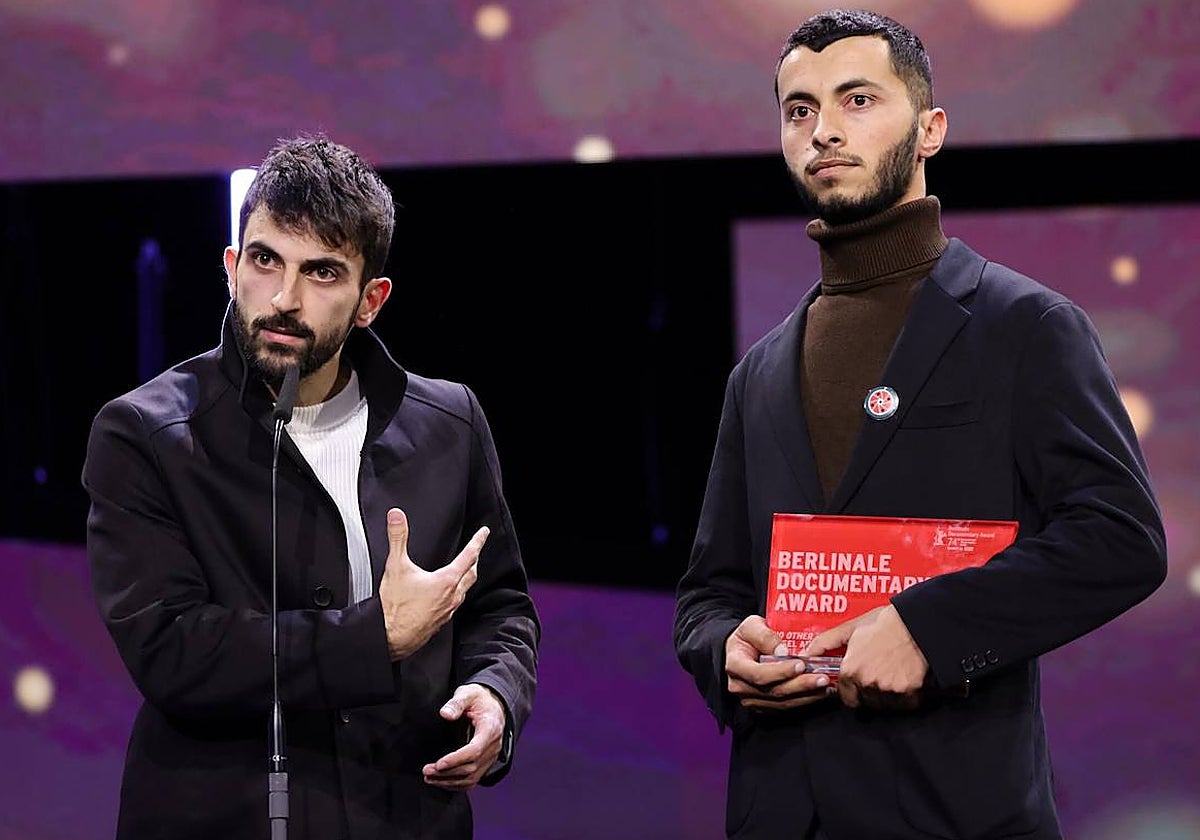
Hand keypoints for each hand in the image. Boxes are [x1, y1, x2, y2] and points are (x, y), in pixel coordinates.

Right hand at [378, 508, 485, 660]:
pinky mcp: (439, 622)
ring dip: (466, 578)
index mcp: (446, 581)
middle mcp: (452, 596)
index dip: (478, 541)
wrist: (389, 638)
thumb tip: (396, 517)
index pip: (469, 555)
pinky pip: (454, 605)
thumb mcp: (395, 566)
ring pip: (464, 591)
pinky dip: (455, 595)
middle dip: (475, 560)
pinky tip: (446, 596)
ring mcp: (447, 611)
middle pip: (471, 574)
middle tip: (476, 551)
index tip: (484, 533)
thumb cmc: (394, 607)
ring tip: (464, 572)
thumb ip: (397, 538)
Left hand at [423, 684, 506, 790]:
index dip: (456, 759)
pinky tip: (441, 782)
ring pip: (471, 778)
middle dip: (447, 773)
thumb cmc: (480, 699)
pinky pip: (472, 779)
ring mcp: (491, 757)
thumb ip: (456, 703)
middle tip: (426, 771)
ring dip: (449, 781)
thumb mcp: (469, 693)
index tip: (438, 764)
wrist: (494, 705)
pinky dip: (456, 784)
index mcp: (491, 729)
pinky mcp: (485, 763)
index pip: (475, 750)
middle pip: (471, 768)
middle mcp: (493, 746)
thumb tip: (445, 714)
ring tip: (429, 778)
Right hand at [725, 615, 834, 711]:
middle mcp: (740, 687)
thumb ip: (764, 636)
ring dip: (807, 696)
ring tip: (827, 686)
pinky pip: (785, 706)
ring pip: (782, 703)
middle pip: (774, 692)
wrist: (741, 651)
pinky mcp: (763, 706)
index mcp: (735, 666)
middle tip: (822, 678)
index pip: (759, 674)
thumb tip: (782, 651)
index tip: (801, 664)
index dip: (780, 672)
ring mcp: (751, 699)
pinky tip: (820, 692)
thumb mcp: (751, 626)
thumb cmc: (747, 636)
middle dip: (801, 685)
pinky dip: (804, 700)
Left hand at [806, 605, 927, 710]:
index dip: (853, 690)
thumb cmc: (885, 623)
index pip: (847, 698)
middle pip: (866, 702)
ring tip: (893, 670)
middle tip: (880, 671)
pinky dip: (907, 694)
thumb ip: (826, 642)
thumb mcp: (851, 628)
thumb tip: (807, 653)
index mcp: (851, 670)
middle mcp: (867, 683)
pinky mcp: (909, 694)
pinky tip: (906, 675)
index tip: (860, 682)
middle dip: (870, 691)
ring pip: (885, 704)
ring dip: (888, 694)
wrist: (918, 623)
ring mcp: (889, 690)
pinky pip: (906, 703)